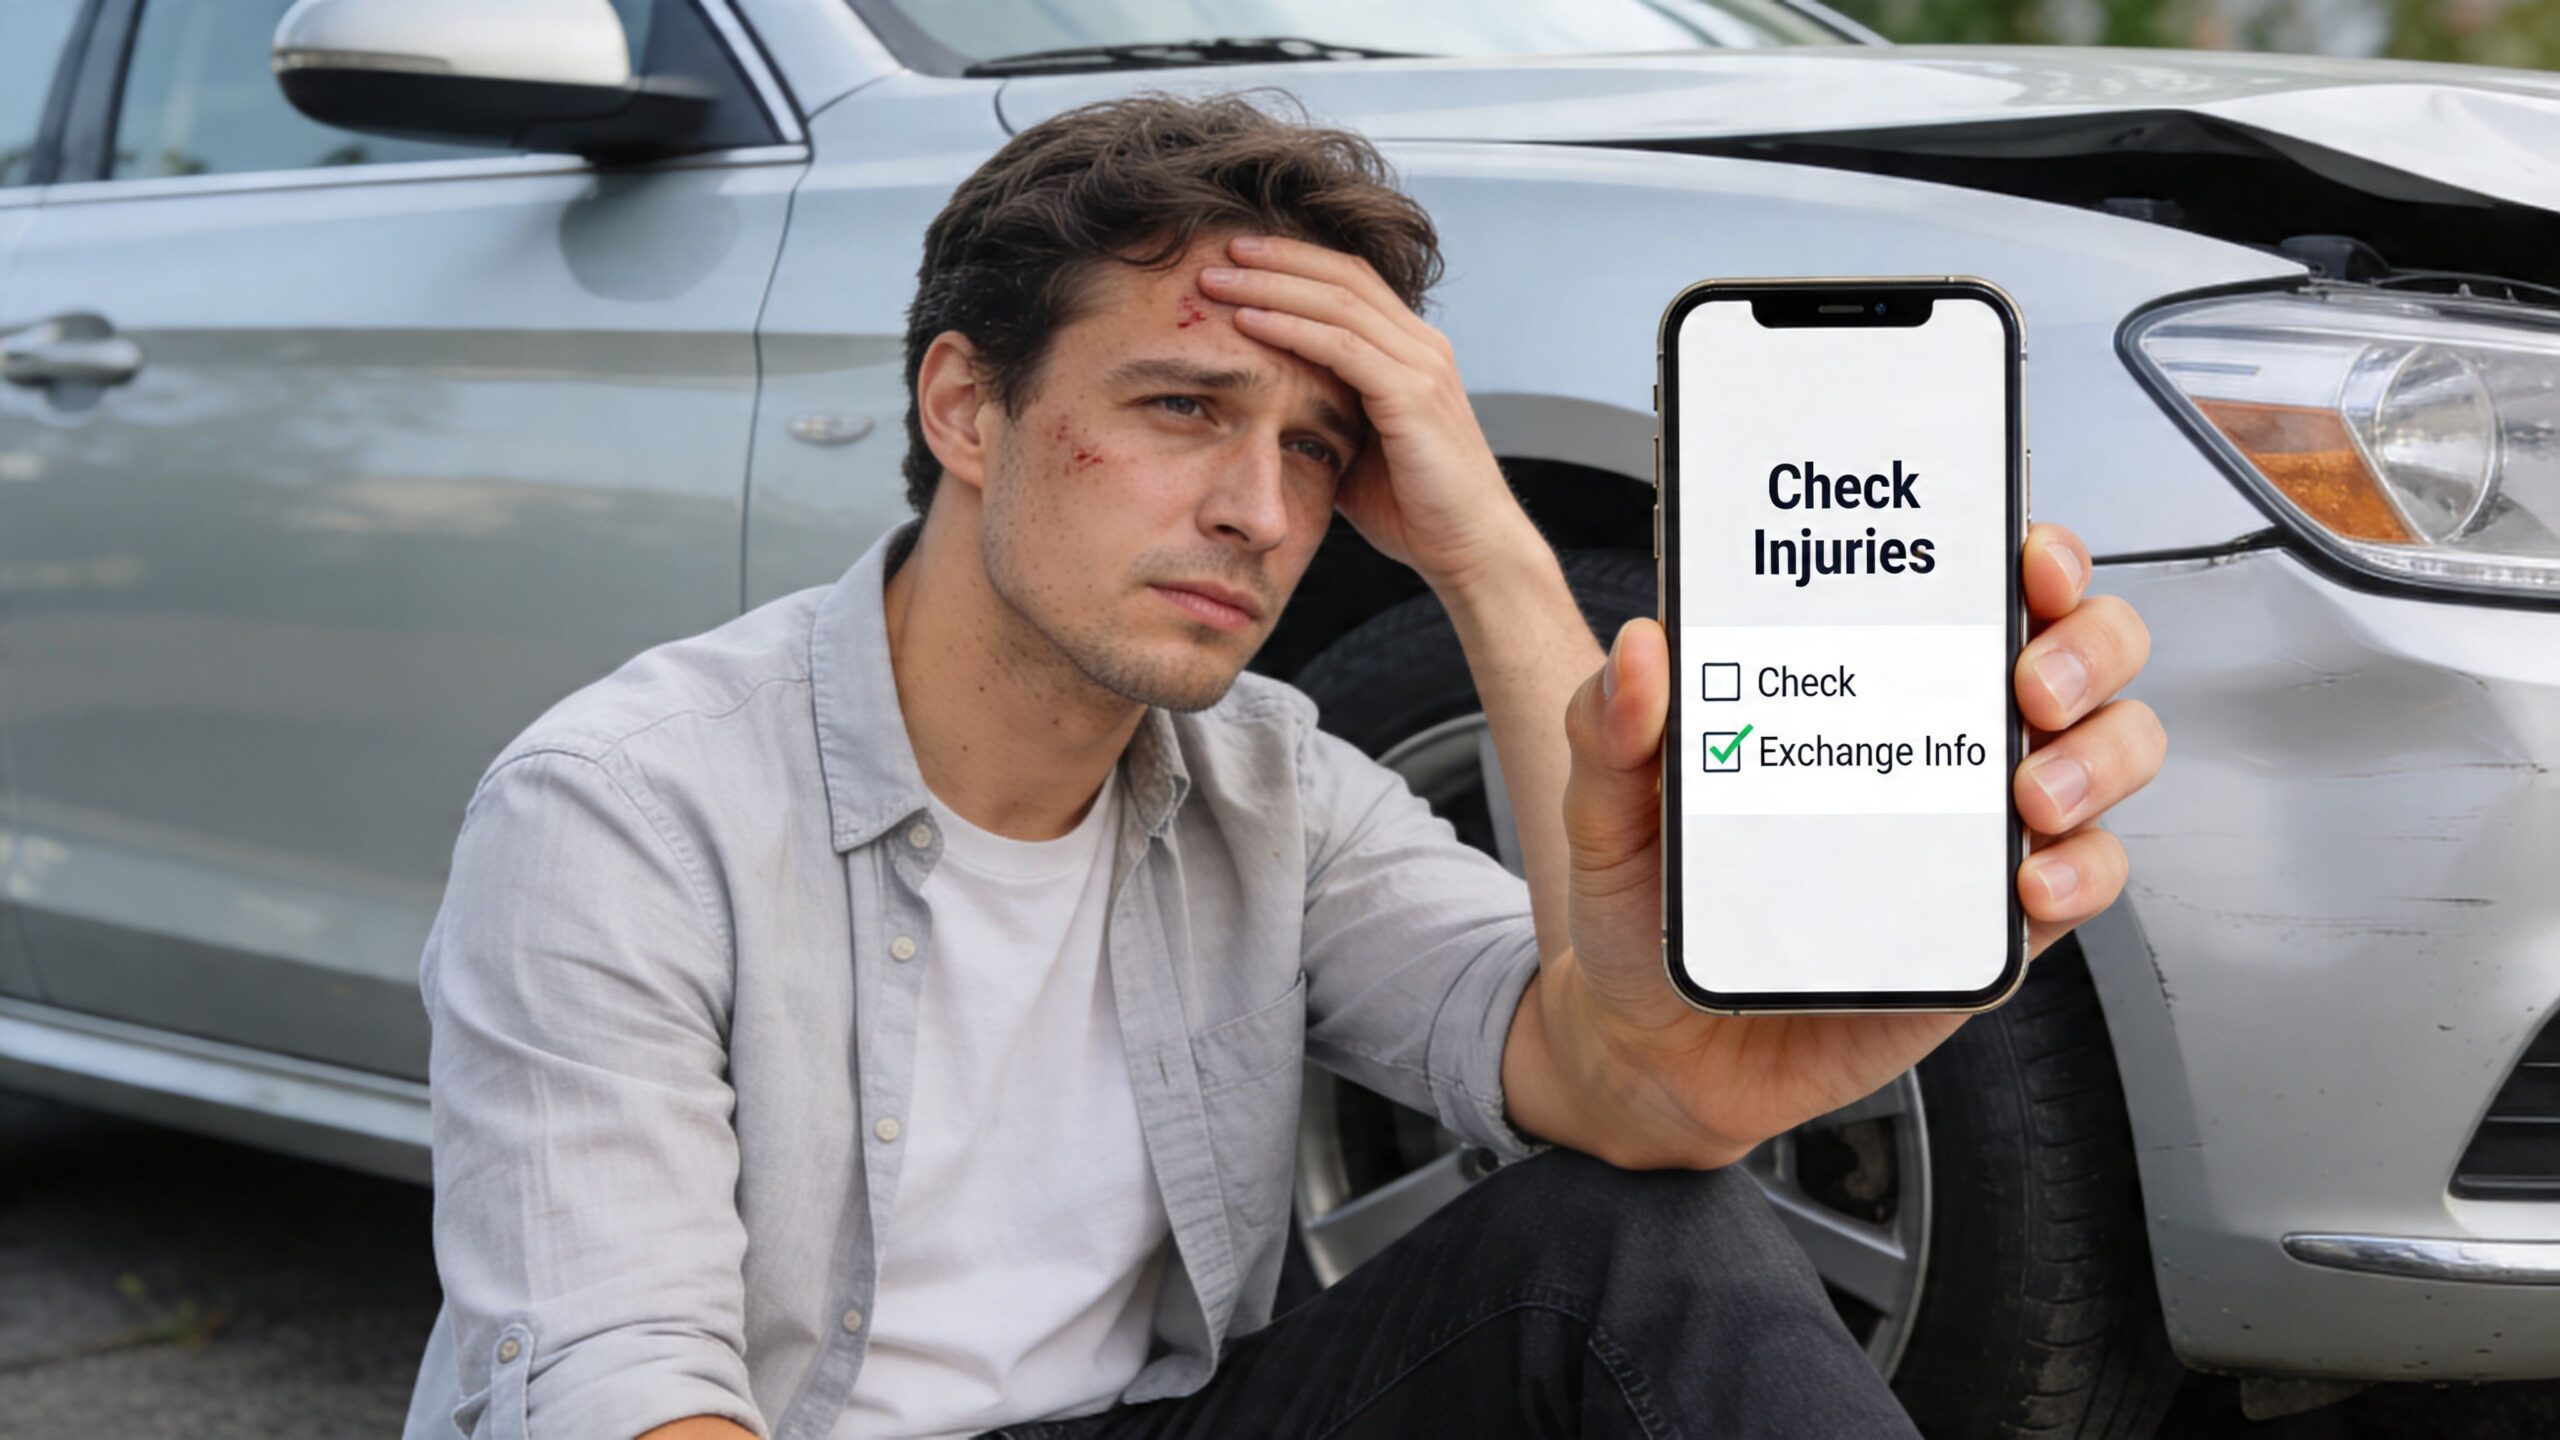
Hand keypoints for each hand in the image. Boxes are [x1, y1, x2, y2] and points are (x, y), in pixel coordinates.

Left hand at [1194, 233, 1529, 588]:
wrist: (1471, 550)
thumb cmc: (1414, 508)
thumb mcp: (1359, 449)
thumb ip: (1326, 415)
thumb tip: (1268, 409)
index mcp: (1411, 350)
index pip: (1349, 281)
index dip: (1292, 261)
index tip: (1234, 256)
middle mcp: (1422, 345)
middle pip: (1341, 275)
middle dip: (1274, 258)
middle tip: (1214, 248)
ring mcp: (1422, 365)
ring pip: (1336, 302)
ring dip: (1269, 285)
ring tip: (1215, 278)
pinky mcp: (1413, 394)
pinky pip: (1341, 346)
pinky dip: (1289, 328)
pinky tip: (1246, 321)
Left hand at [1550, 521, 2162, 1166]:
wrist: (1660, 1047)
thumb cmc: (1650, 906)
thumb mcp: (1608, 808)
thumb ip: (1609, 726)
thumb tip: (1641, 649)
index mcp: (1862, 681)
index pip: (1981, 584)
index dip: (2037, 554)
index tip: (2029, 560)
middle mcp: (1940, 741)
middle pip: (2084, 654)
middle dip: (2089, 648)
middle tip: (2029, 685)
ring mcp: (1979, 831)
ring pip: (2110, 754)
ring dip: (2098, 758)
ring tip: (2032, 795)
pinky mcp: (1992, 925)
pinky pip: (2085, 881)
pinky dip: (2083, 873)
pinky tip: (2027, 884)